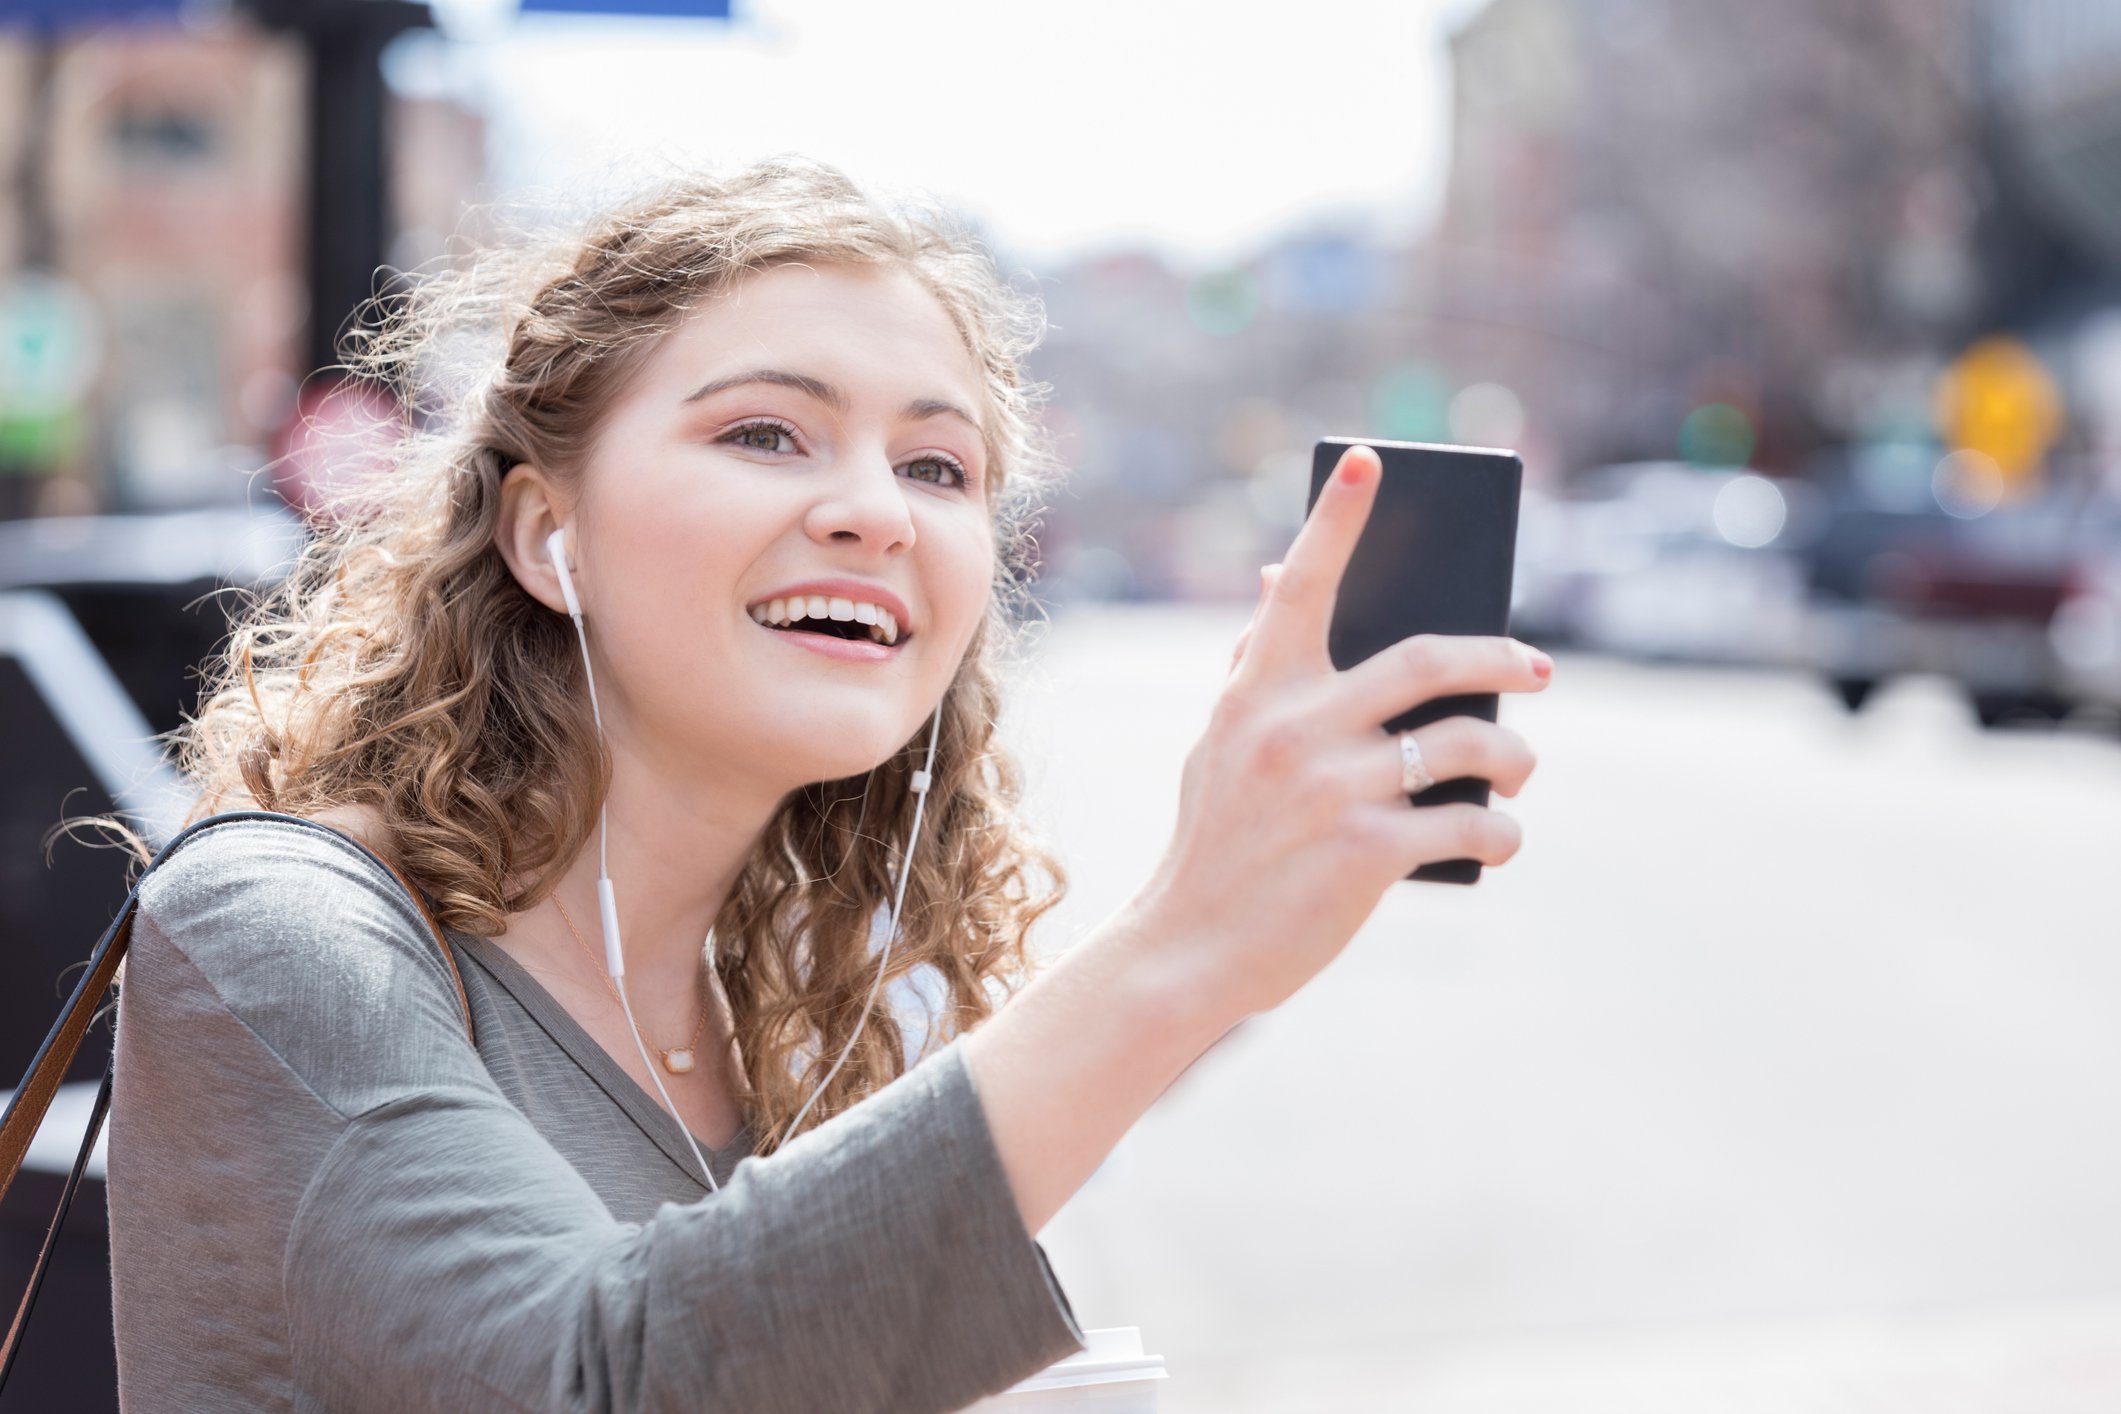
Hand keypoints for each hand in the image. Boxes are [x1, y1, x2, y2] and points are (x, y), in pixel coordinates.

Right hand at [1134, 443, 1550, 1020]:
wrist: (1187, 948)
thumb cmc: (1213, 843)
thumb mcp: (1218, 746)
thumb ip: (1251, 668)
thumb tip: (1274, 578)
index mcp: (1255, 693)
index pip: (1300, 585)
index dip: (1337, 520)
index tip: (1372, 462)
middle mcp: (1295, 727)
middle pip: (1429, 657)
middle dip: (1501, 656)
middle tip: (1537, 668)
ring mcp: (1334, 789)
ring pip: (1467, 743)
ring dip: (1514, 757)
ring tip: (1518, 771)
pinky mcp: (1367, 852)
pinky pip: (1471, 821)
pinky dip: (1502, 830)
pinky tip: (1500, 837)